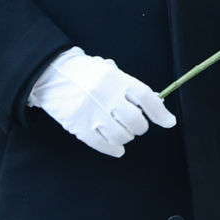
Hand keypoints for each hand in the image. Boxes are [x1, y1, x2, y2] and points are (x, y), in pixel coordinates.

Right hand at [28, 47, 176, 157]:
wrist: (50, 73)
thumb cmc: (84, 72)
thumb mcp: (108, 70)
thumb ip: (129, 86)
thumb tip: (155, 102)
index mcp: (115, 78)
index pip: (145, 97)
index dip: (160, 112)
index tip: (169, 122)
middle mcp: (105, 95)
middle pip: (136, 121)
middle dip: (140, 126)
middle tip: (136, 124)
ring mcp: (91, 113)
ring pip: (121, 136)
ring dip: (127, 137)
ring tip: (122, 131)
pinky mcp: (78, 127)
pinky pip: (103, 145)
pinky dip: (114, 149)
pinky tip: (116, 147)